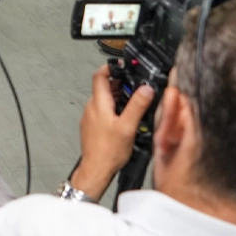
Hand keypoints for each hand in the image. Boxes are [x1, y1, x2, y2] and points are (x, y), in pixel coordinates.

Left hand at [70, 66, 155, 201]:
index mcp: (99, 103)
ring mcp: (90, 117)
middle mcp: (91, 107)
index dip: (110, 68)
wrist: (95, 169)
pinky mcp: (91, 126)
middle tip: (134, 87)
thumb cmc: (109, 151)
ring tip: (133, 103)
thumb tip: (146, 89)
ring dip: (117, 97)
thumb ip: (137, 106)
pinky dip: (113, 109)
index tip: (121, 66)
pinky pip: (101, 111)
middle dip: (119, 84)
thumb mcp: (128, 126)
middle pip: (103, 87)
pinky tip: (124, 118)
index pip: (99, 76)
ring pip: (103, 100)